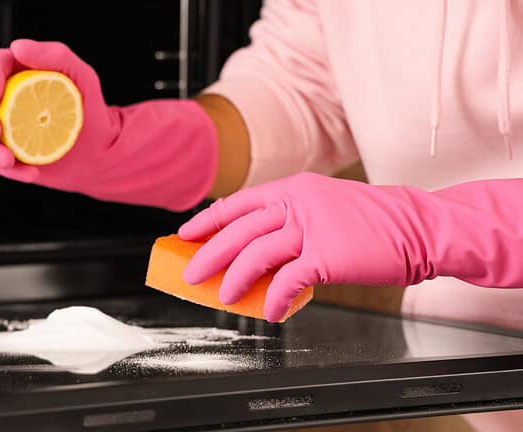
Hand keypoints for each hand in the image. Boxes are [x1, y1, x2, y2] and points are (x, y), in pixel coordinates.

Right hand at [0, 39, 120, 186]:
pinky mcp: (3, 150)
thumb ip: (55, 56)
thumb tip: (17, 46)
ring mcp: (1, 124)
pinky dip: (6, 170)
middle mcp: (5, 95)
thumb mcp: (82, 78)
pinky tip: (30, 174)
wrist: (99, 152)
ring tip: (12, 162)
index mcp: (19, 71)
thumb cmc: (91, 110)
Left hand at [178, 172, 439, 321]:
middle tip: (191, 274)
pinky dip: (273, 298)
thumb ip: (289, 221)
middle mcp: (299, 203)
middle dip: (208, 253)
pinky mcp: (327, 255)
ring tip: (223, 297)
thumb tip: (254, 249)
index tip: (186, 234)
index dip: (208, 220)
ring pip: (256, 254)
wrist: (419, 227)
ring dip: (234, 279)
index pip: (238, 203)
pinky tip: (268, 311)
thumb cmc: (373, 221)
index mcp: (294, 188)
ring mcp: (313, 227)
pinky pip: (287, 281)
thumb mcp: (324, 206)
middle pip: (239, 229)